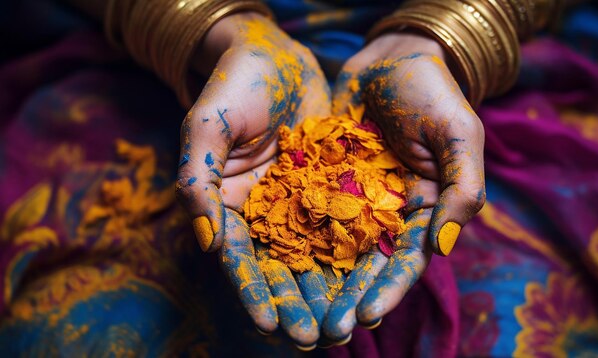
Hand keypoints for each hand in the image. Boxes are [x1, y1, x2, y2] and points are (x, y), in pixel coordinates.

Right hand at [174, 13, 330, 346]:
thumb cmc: (232, 87)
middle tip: (315, 338)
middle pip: (281, 267)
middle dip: (296, 304)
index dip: (253, 292)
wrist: (275, 56)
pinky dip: (356, 254)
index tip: (268, 324)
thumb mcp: (205, 128)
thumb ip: (198, 181)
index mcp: (230, 206)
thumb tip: (205, 243)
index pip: (240, 259)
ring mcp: (300, 202)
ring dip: (329, 291)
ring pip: (317, 255)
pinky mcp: (332, 187)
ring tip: (346, 325)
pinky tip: (371, 280)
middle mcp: (266, 212)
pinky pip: (346, 225)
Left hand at [322, 32, 485, 340]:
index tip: (366, 315)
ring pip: (332, 246)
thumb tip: (442, 249)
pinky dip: (293, 237)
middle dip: (347, 297)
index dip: (388, 289)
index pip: (406, 259)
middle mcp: (384, 211)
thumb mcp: (459, 136)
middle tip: (326, 330)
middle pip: (365, 263)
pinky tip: (275, 261)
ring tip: (297, 311)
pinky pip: (306, 211)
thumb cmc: (433, 93)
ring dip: (317, 279)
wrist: (390, 58)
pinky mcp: (321, 179)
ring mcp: (350, 197)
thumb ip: (460, 190)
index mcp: (422, 209)